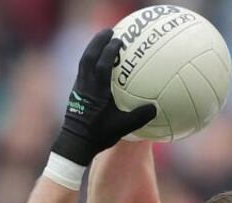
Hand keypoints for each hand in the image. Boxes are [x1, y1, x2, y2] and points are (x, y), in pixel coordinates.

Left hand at [51, 29, 155, 166]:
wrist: (75, 142)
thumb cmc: (99, 135)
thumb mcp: (123, 128)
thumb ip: (139, 117)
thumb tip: (156, 107)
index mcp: (97, 91)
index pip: (102, 65)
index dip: (110, 51)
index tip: (119, 40)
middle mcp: (86, 85)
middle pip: (89, 56)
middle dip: (98, 42)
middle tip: (109, 31)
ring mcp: (79, 87)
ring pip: (83, 61)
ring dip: (92, 48)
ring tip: (102, 40)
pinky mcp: (76, 91)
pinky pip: (83, 70)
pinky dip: (90, 60)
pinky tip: (96, 60)